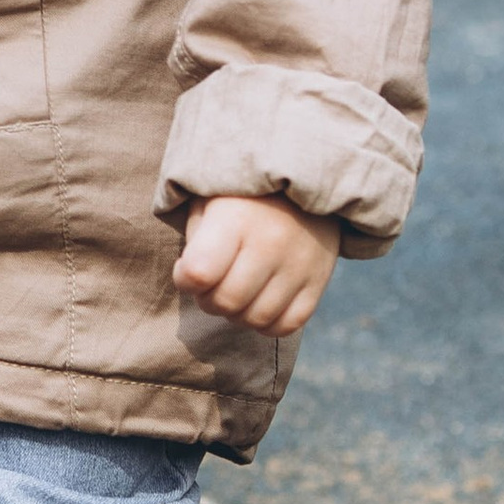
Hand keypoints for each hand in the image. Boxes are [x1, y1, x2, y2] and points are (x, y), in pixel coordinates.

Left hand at [173, 194, 340, 336]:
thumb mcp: (209, 200)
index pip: (198, 273)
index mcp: (236, 219)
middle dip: (208, 300)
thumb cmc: (241, 195)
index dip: (184, 279)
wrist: (302, 179)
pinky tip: (259, 303)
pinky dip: (267, 324)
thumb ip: (196, 241)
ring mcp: (299, 265)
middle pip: (227, 301)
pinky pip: (289, 324)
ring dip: (237, 314)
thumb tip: (194, 283)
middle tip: (210, 284)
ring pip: (257, 319)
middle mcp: (271, 244)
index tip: (187, 268)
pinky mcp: (319, 280)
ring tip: (235, 292)